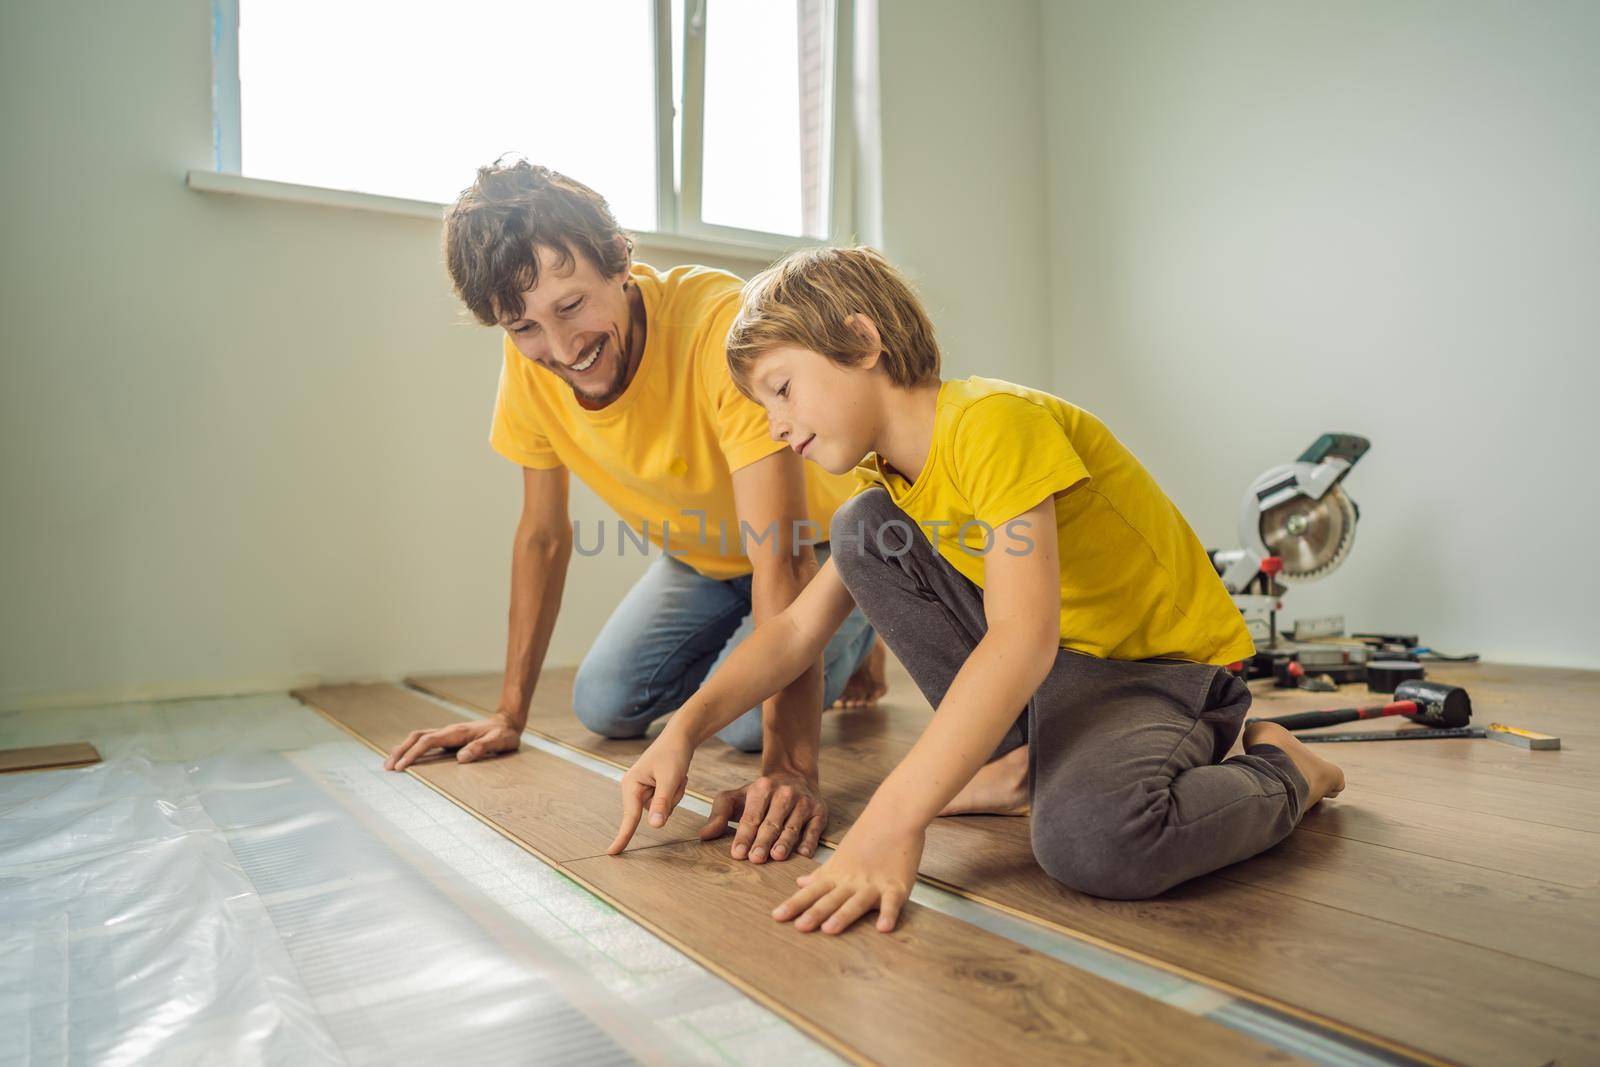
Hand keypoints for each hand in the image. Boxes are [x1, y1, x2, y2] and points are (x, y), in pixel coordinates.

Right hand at [383, 714, 520, 770]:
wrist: (507, 722)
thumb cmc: (503, 733)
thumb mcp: (498, 741)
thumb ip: (481, 748)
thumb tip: (461, 758)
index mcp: (456, 732)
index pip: (428, 741)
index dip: (413, 754)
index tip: (402, 767)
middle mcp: (448, 731)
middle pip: (417, 737)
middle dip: (401, 751)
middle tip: (387, 767)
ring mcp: (447, 734)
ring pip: (418, 737)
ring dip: (403, 748)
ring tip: (390, 763)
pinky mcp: (448, 738)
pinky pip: (425, 741)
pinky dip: (412, 748)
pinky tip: (406, 757)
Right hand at [609, 730, 694, 854]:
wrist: (679, 737)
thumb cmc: (673, 753)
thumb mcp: (670, 778)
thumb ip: (662, 802)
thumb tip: (655, 826)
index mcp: (631, 785)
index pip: (630, 817)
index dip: (622, 836)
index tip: (612, 853)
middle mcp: (633, 789)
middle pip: (654, 813)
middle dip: (670, 798)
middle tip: (676, 777)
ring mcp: (642, 791)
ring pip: (663, 809)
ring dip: (675, 794)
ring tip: (676, 775)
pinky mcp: (651, 790)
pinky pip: (666, 802)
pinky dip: (675, 791)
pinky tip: (676, 776)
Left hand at [702, 772, 827, 862]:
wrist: (795, 775)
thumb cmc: (762, 793)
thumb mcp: (738, 797)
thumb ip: (720, 814)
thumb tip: (705, 835)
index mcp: (763, 788)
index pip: (751, 816)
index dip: (744, 836)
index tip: (738, 853)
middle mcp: (785, 793)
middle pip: (772, 822)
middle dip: (763, 841)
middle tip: (755, 858)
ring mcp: (804, 802)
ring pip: (792, 826)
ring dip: (785, 842)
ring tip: (776, 856)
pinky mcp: (819, 812)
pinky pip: (814, 829)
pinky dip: (809, 841)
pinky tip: (803, 853)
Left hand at [773, 819, 922, 933]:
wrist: (894, 816)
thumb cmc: (867, 836)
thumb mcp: (840, 856)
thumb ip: (822, 873)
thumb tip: (800, 883)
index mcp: (837, 874)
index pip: (812, 891)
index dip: (795, 904)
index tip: (777, 917)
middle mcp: (852, 881)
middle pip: (831, 898)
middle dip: (815, 912)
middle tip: (799, 927)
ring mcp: (874, 883)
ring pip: (857, 902)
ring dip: (843, 915)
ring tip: (830, 929)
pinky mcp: (897, 886)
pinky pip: (892, 902)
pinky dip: (889, 914)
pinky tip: (883, 928)